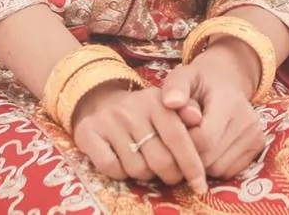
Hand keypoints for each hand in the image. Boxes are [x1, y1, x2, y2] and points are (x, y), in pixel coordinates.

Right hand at [73, 79, 208, 194]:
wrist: (102, 102)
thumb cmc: (145, 112)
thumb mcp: (168, 107)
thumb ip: (188, 113)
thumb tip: (198, 119)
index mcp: (157, 101)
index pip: (178, 138)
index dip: (192, 165)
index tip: (200, 186)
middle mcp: (133, 109)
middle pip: (160, 160)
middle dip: (170, 175)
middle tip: (171, 175)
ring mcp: (109, 120)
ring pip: (137, 168)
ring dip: (145, 175)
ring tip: (145, 164)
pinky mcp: (88, 133)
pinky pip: (111, 168)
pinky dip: (120, 173)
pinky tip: (123, 163)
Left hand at [160, 47, 268, 179]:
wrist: (225, 79)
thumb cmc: (199, 82)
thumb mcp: (184, 77)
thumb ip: (175, 87)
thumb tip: (171, 102)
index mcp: (229, 101)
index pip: (204, 139)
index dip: (184, 142)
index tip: (175, 133)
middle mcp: (248, 119)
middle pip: (210, 158)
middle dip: (191, 154)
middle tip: (183, 138)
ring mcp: (256, 134)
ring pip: (219, 169)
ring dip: (202, 162)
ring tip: (197, 141)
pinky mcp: (259, 146)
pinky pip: (229, 172)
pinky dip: (214, 165)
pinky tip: (210, 147)